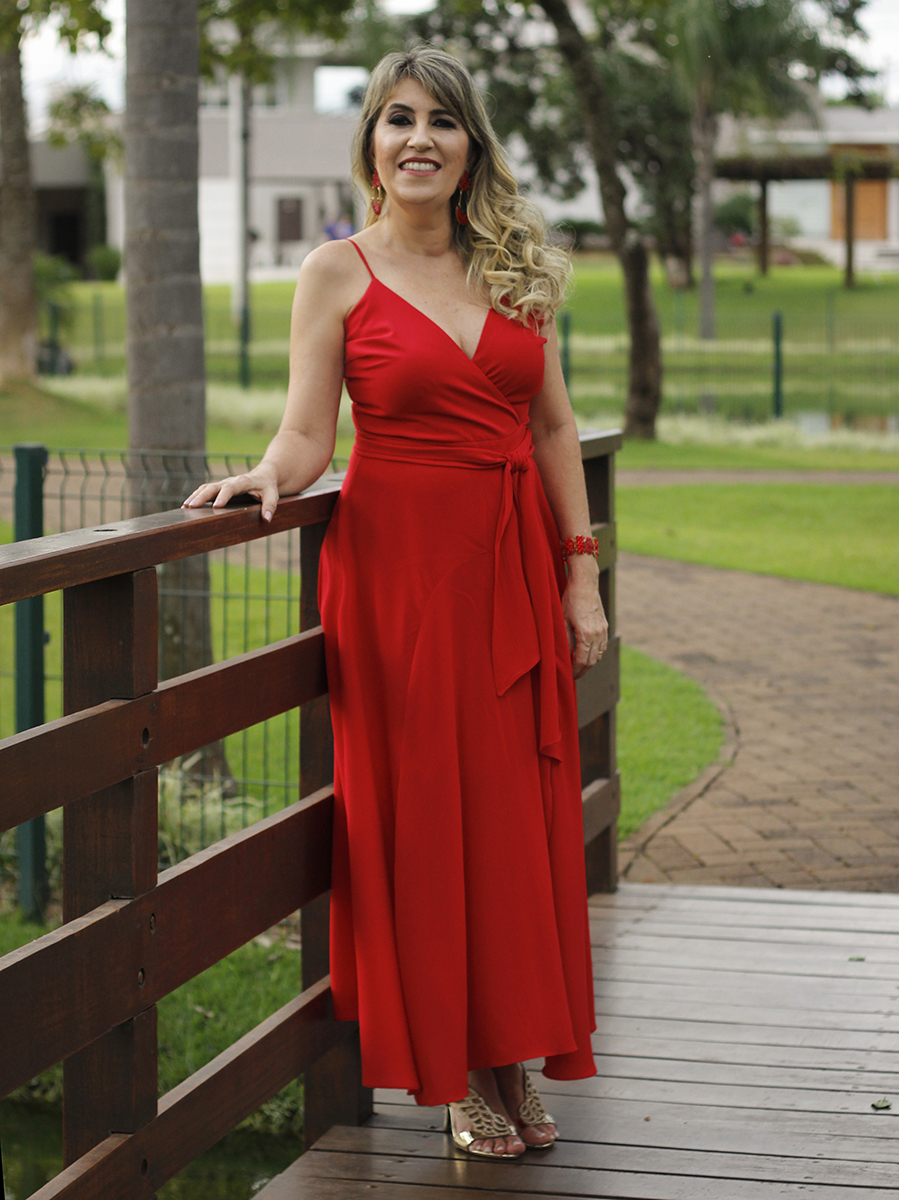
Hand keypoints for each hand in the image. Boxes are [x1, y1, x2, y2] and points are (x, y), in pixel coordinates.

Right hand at [182, 465, 279, 522]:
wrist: (263, 475)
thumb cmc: (268, 486)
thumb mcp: (273, 495)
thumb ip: (270, 506)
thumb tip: (267, 519)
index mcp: (243, 481)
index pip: (231, 488)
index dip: (223, 496)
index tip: (216, 506)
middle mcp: (230, 481)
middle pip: (213, 486)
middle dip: (202, 496)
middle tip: (191, 506)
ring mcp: (223, 484)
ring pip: (206, 487)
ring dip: (195, 496)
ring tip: (185, 507)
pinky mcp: (219, 487)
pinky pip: (205, 490)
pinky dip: (196, 496)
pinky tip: (187, 506)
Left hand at [562, 560, 607, 678]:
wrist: (585, 583)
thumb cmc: (570, 599)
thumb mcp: (562, 620)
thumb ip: (565, 640)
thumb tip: (564, 656)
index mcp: (585, 634)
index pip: (581, 660)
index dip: (575, 671)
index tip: (569, 676)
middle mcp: (597, 634)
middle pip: (591, 661)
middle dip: (582, 671)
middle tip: (573, 676)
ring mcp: (603, 630)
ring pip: (598, 655)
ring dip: (589, 663)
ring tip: (579, 667)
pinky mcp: (605, 626)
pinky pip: (602, 646)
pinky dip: (595, 654)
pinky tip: (587, 655)